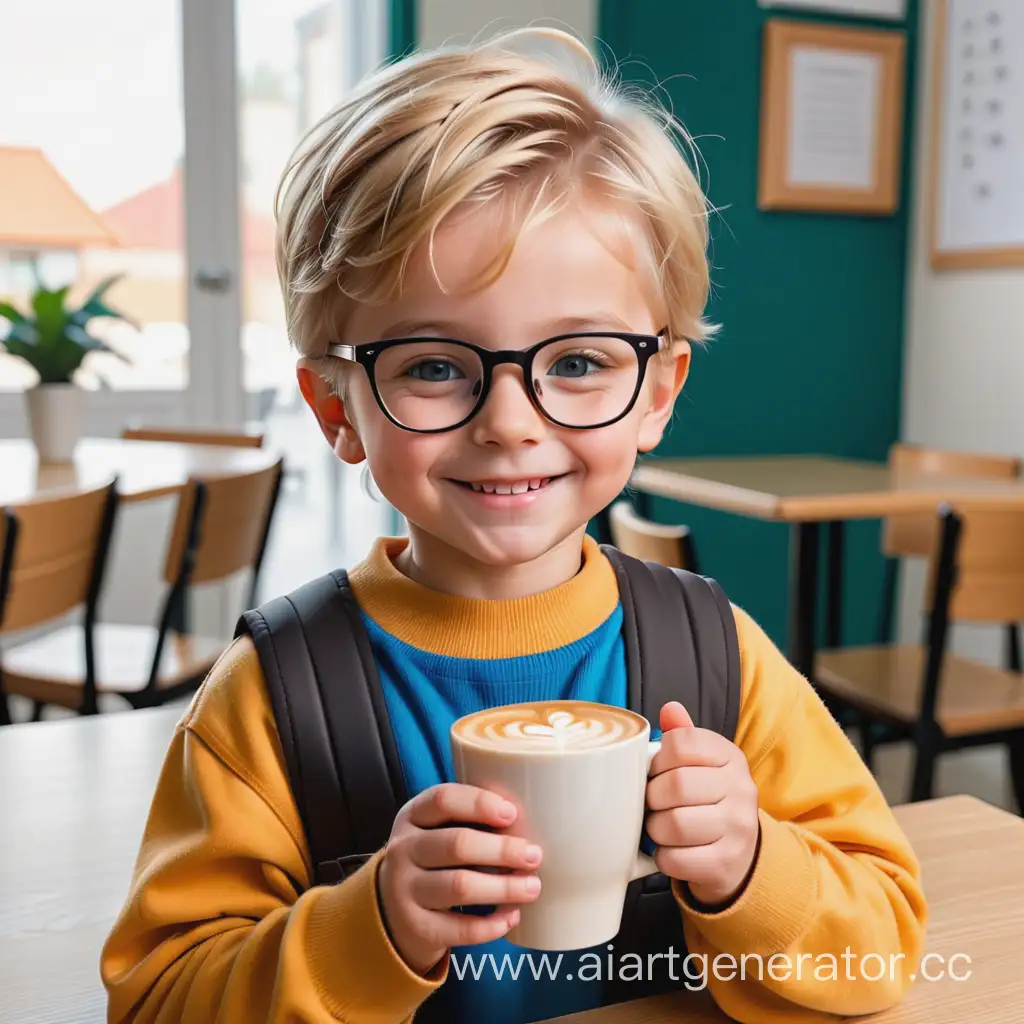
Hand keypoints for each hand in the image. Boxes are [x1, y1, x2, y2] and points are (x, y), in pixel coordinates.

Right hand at [377, 783, 543, 974]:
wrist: (390, 909)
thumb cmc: (430, 859)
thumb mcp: (434, 830)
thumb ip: (468, 819)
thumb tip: (528, 820)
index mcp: (412, 816)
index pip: (442, 800)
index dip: (479, 803)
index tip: (511, 813)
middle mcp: (403, 850)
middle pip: (456, 844)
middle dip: (501, 850)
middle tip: (534, 855)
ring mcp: (405, 891)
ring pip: (460, 886)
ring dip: (503, 887)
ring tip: (532, 887)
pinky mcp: (417, 928)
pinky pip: (459, 928)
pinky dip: (491, 925)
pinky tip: (512, 916)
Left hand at [646, 701, 759, 907]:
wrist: (740, 852)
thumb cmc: (708, 799)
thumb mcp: (701, 763)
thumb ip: (684, 736)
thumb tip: (670, 709)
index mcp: (731, 757)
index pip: (682, 742)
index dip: (657, 758)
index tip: (654, 771)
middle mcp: (742, 789)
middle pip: (676, 785)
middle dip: (651, 796)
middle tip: (651, 803)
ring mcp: (738, 829)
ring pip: (675, 824)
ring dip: (655, 828)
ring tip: (658, 827)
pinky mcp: (727, 863)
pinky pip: (677, 859)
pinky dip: (663, 856)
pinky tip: (669, 850)